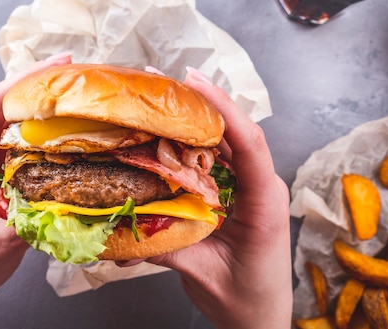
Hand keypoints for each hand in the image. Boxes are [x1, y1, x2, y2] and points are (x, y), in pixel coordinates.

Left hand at [0, 53, 72, 328]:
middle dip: (37, 85)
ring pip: (9, 120)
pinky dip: (39, 131)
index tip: (58, 64)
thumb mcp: (2, 238)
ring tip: (73, 93)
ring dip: (40, 106)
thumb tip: (76, 187)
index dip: (25, 81)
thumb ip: (37, 210)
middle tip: (75, 74)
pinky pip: (15, 141)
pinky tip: (63, 127)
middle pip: (1, 105)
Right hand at [144, 67, 292, 328]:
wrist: (261, 320)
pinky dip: (193, 145)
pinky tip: (168, 135)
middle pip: (236, 134)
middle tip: (164, 81)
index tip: (195, 83)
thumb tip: (123, 225)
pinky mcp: (237, 194)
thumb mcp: (203, 275)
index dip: (223, 110)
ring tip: (163, 100)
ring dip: (197, 120)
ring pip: (227, 143)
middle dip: (202, 103)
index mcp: (265, 205)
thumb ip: (165, 248)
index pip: (250, 146)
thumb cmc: (245, 301)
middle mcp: (262, 189)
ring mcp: (251, 190)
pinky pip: (217, 160)